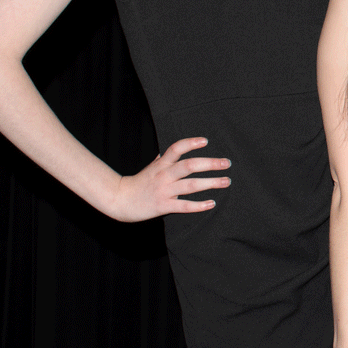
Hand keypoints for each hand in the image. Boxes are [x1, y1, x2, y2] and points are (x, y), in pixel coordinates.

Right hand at [107, 137, 229, 221]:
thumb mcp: (151, 166)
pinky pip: (184, 206)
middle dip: (210, 163)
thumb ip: (164, 159)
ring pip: (191, 185)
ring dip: (211, 183)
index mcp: (161, 164)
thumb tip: (174, 150)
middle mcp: (164, 175)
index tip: (206, 141)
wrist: (120, 199)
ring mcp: (164, 190)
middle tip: (227, 163)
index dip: (191, 143)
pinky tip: (212, 203)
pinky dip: (199, 205)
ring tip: (226, 181)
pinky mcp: (163, 205)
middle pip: (189, 166)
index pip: (176, 148)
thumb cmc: (139, 182)